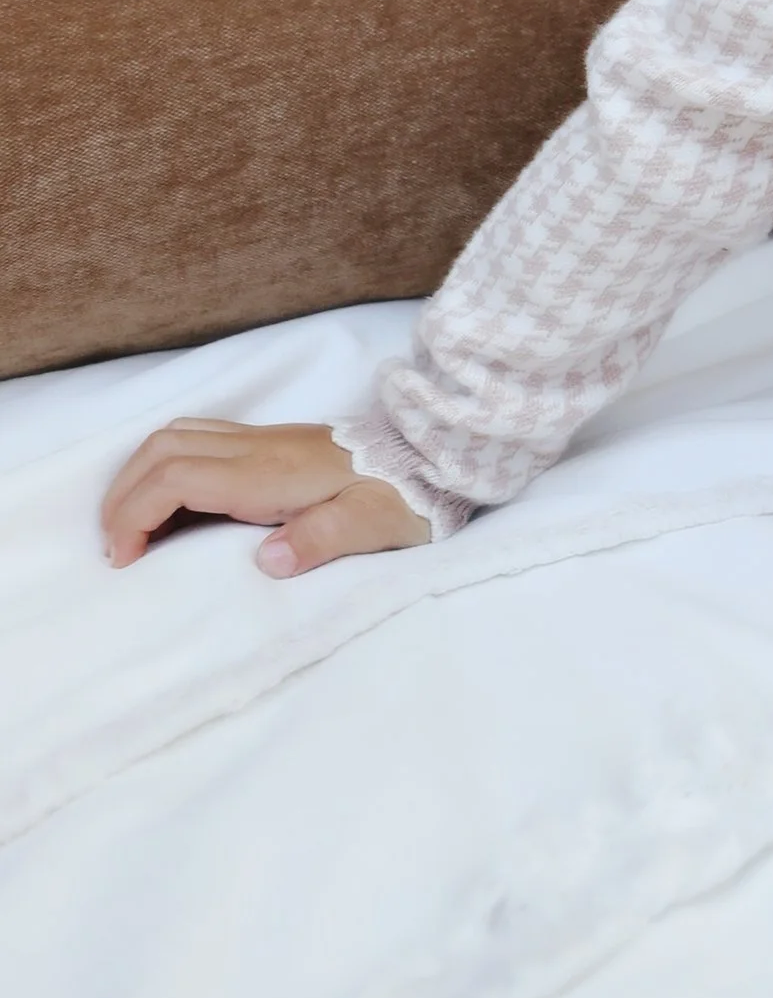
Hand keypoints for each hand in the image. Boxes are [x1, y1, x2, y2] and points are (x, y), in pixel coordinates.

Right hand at [100, 421, 429, 574]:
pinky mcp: (270, 442)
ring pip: (176, 435)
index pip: (176, 478)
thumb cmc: (403, 497)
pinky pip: (198, 440)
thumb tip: (269, 561)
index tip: (125, 558)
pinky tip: (171, 503)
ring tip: (132, 525)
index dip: (135, 514)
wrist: (433, 457)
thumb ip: (322, 541)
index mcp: (270, 471)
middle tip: (115, 546)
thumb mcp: (373, 526)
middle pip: (162, 448)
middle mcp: (257, 447)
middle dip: (123, 493)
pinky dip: (165, 466)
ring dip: (140, 474)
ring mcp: (262, 439)